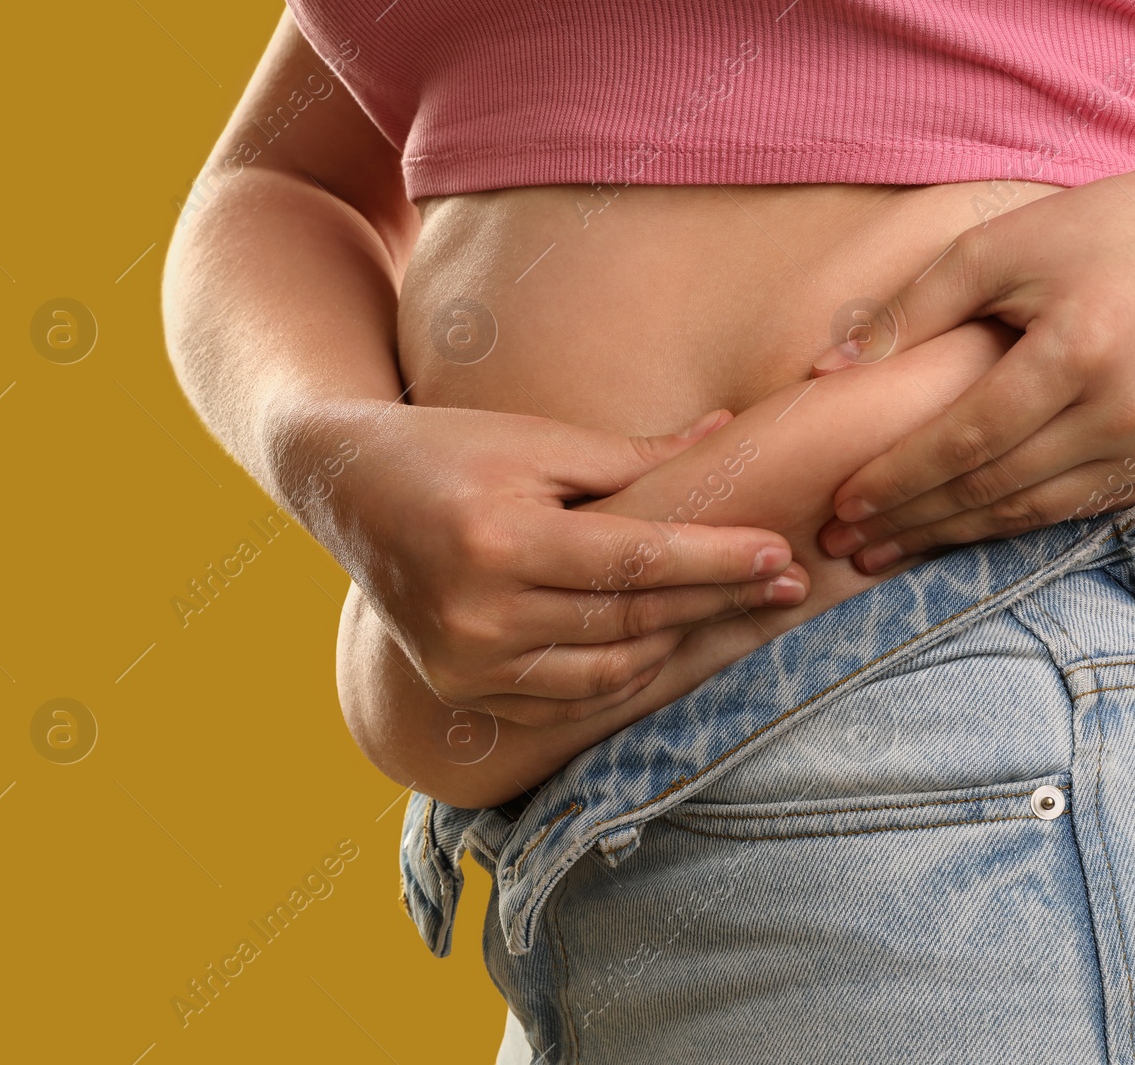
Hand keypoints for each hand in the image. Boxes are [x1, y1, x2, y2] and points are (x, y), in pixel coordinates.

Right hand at [280, 399, 807, 723]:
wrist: (347, 492)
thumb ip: (631, 456)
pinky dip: (625, 677)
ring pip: (606, 672)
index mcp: (495, 542)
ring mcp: (466, 665)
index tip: (778, 554)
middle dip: (718, 602)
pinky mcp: (462, 690)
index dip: (713, 560)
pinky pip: (567, 699)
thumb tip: (725, 436)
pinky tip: (671, 648)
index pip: (633, 561)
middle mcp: (477, 616)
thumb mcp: (534, 440)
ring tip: (738, 615)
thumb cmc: (449, 447)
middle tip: (787, 587)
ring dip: (681, 644)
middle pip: (629, 620)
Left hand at [812, 174, 1134, 571]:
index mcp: (1080, 351)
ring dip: (950, 536)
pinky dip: (1005, 523)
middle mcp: (1124, 410)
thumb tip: (824, 374)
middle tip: (843, 542)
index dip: (901, 476)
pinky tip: (949, 531)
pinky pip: (1068, 511)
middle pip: (994, 486)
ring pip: (1030, 514)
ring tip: (882, 549)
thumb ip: (908, 314)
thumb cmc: (1089, 235)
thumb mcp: (992, 250)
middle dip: (911, 518)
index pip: (969, 436)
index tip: (843, 504)